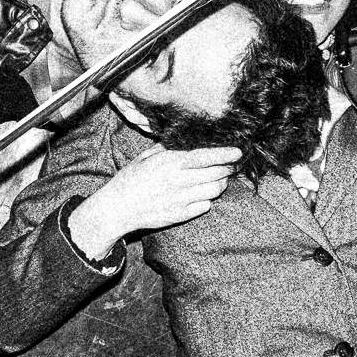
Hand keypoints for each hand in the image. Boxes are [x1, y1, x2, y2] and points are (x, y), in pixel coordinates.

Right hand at [69, 144, 241, 258]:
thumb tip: (184, 140)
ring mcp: (181, 200)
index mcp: (171, 163)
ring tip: (216, 180)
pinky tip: (199, 195)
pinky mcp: (180, 215)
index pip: (207, 157)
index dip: (226, 154)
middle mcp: (179, 181)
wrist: (118, 208)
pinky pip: (204, 207)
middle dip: (227, 169)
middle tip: (230, 166)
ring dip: (219, 184)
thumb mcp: (146, 157)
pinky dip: (206, 200)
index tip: (238, 152)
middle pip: (216, 174)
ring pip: (214, 191)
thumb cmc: (130, 179)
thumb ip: (166, 148)